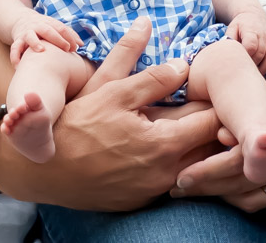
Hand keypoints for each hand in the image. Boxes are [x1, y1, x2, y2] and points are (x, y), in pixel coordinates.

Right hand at [0, 16, 224, 209]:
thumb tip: (185, 63)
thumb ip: (153, 78)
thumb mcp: (113, 91)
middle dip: (217, 128)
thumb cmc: (77, 125)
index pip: (213, 123)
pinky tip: (171, 148)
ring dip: (200, 148)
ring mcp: (155, 192)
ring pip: (195, 168)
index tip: (221, 91)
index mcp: (164, 144)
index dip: (221, 104)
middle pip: (211, 150)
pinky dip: (182, 165)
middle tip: (215, 106)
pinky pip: (174, 182)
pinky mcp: (142, 201)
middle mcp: (166, 174)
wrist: (44, 169)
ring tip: (195, 125)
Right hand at [10, 11, 81, 64]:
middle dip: (57, 39)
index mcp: (49, 23)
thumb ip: (68, 34)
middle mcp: (37, 26)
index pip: (61, 28)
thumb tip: (82, 44)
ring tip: (41, 50)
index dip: (69, 37)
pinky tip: (19, 66)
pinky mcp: (17, 40)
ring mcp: (26, 32)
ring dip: (35, 42)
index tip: (75, 48)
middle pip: (48, 30)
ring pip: (30, 36)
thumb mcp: (54, 26)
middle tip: (66, 48)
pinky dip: (15, 56)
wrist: (20, 19)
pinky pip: (15, 48)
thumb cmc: (42, 27)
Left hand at [171, 62, 265, 211]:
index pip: (237, 160)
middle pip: (239, 184)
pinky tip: (225, 193)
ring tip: (195, 191)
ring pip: (251, 198)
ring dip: (221, 196)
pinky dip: (243, 200)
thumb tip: (220, 136)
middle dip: (205, 188)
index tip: (182, 175)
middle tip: (177, 187)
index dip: (207, 170)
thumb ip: (247, 114)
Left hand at [226, 12, 265, 74]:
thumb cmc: (240, 24)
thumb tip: (226, 52)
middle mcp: (263, 35)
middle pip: (261, 53)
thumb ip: (229, 40)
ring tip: (256, 73)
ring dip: (265, 68)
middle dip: (254, 64)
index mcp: (251, 30)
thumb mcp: (232, 28)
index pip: (251, 45)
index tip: (241, 60)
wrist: (254, 15)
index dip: (247, 55)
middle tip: (246, 70)